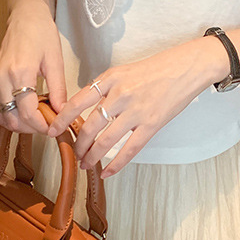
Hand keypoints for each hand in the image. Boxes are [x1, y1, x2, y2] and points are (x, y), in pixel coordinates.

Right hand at [0, 2, 66, 133]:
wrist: (25, 17)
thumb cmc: (41, 34)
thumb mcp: (55, 61)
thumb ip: (58, 90)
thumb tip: (62, 113)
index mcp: (19, 72)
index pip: (27, 112)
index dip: (42, 126)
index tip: (54, 128)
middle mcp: (1, 78)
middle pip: (13, 119)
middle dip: (32, 128)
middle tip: (49, 125)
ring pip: (3, 117)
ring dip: (21, 124)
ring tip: (39, 119)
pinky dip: (11, 116)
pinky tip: (27, 112)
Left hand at [46, 36, 229, 176]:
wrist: (186, 67)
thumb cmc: (157, 68)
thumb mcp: (124, 71)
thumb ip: (106, 88)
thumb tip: (87, 109)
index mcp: (110, 79)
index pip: (77, 102)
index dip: (62, 119)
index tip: (53, 130)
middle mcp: (120, 95)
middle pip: (89, 126)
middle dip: (79, 144)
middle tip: (74, 152)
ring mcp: (136, 111)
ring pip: (106, 141)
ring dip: (92, 156)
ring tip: (86, 164)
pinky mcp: (152, 124)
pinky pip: (129, 149)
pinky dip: (115, 164)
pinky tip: (107, 172)